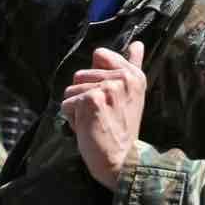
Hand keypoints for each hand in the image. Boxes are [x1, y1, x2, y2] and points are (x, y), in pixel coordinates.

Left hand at [61, 42, 145, 190]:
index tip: (107, 97)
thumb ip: (132, 66)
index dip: (95, 77)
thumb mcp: (132, 95)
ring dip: (77, 108)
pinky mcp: (91, 99)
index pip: (100, 55)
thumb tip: (138, 44)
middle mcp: (123, 78)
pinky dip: (72, 119)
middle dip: (84, 96)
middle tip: (102, 115)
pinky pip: (66, 103)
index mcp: (133, 75)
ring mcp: (107, 87)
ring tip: (95, 121)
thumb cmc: (122, 130)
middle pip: (80, 74)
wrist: (122, 161)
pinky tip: (88, 128)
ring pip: (71, 89)